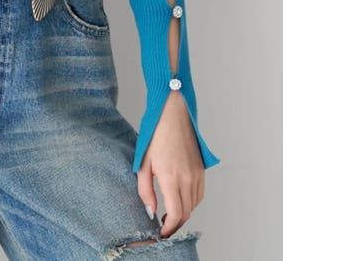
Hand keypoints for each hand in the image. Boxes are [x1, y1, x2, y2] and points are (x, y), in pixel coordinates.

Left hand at [137, 92, 204, 237]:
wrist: (173, 112)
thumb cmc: (155, 133)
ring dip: (184, 213)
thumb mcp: (143, 162)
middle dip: (175, 224)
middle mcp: (188, 178)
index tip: (161, 232)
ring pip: (194, 205)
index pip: (176, 214)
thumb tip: (150, 211)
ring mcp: (197, 173)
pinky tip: (180, 198)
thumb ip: (145, 190)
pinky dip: (192, 202)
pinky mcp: (202, 168)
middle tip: (163, 225)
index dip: (169, 228)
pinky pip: (200, 193)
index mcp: (171, 177)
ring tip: (170, 213)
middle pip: (187, 213)